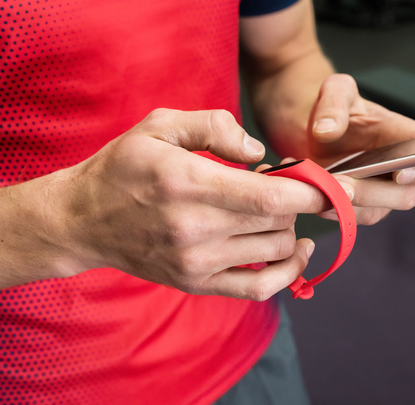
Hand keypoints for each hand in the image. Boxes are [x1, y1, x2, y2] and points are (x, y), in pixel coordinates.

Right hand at [56, 109, 331, 300]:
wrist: (81, 220)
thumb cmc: (123, 168)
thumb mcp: (160, 125)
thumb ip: (215, 126)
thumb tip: (259, 152)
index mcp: (189, 182)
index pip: (270, 196)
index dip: (313, 191)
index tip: (333, 182)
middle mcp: (196, 228)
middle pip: (279, 220)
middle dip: (298, 200)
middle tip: (288, 183)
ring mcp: (197, 262)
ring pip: (275, 249)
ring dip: (290, 227)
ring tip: (278, 209)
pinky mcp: (196, 282)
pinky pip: (257, 289)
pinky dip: (287, 273)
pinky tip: (297, 251)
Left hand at [307, 74, 414, 224]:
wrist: (312, 129)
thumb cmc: (336, 108)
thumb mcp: (335, 91)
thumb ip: (333, 104)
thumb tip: (327, 130)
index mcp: (409, 138)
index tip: (400, 172)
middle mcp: (402, 170)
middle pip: (407, 195)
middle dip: (375, 193)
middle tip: (344, 184)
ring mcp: (382, 192)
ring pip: (376, 211)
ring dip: (349, 204)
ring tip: (321, 188)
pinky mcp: (359, 206)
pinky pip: (351, 217)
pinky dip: (332, 209)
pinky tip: (313, 195)